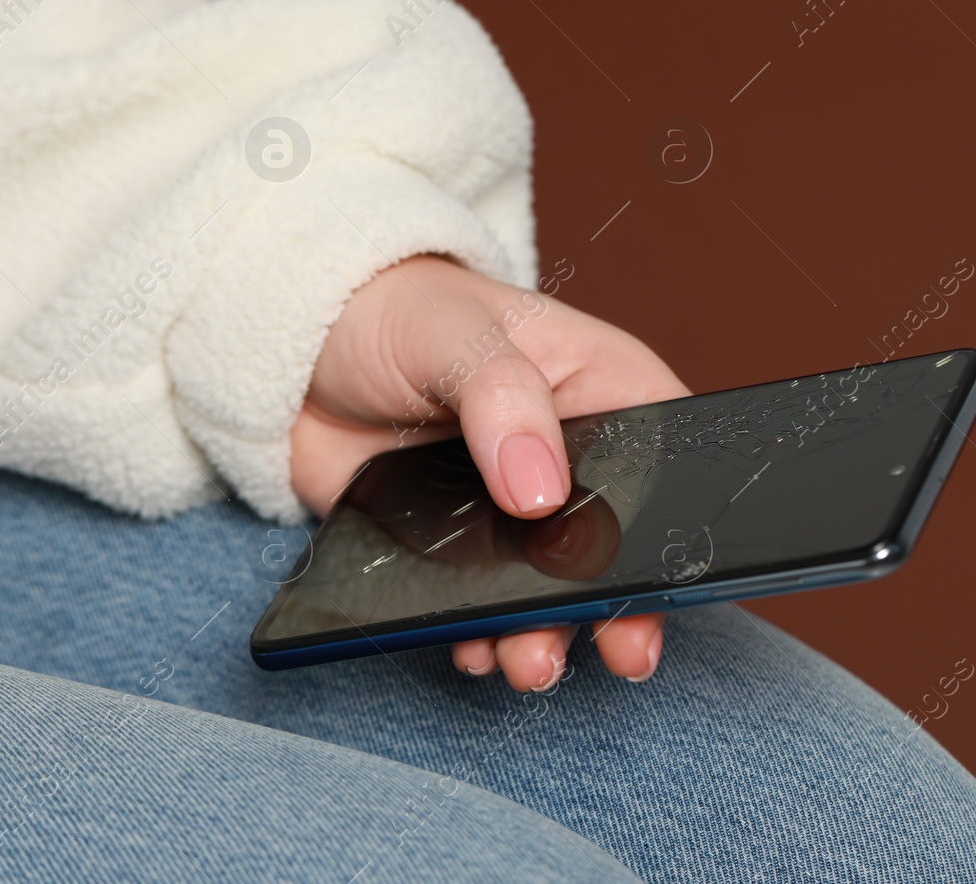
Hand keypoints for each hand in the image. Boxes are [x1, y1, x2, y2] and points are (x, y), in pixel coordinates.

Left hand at [290, 254, 690, 691]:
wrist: (297, 353)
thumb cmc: (397, 313)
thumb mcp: (456, 334)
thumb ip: (504, 399)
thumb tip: (540, 492)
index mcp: (603, 390)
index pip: (667, 462)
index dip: (678, 522)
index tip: (665, 578)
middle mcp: (572, 460)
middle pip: (620, 545)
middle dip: (619, 604)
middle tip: (619, 650)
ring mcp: (516, 512)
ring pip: (554, 590)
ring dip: (549, 633)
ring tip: (531, 661)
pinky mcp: (460, 548)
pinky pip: (485, 606)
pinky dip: (483, 635)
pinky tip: (474, 648)